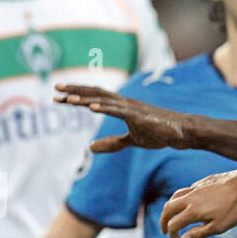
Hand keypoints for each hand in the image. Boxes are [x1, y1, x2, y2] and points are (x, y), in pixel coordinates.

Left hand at [55, 85, 188, 152]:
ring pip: (103, 100)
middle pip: (94, 93)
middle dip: (74, 91)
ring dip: (85, 98)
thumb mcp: (131, 141)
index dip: (76, 97)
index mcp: (121, 107)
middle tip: (55, 89)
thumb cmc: (159, 133)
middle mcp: (124, 103)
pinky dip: (104, 107)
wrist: (181, 133)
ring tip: (68, 98)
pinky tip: (91, 106)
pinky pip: (118, 110)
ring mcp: (131, 108)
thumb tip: (90, 148)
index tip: (58, 98)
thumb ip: (112, 143)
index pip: (94, 98)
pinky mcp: (139, 115)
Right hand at [160, 170, 236, 237]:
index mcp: (193, 211)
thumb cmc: (235, 208)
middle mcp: (190, 198)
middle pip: (168, 208)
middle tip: (164, 231)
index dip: (172, 235)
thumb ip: (199, 233)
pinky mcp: (203, 182)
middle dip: (163, 221)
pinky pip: (186, 190)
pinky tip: (188, 203)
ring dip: (169, 208)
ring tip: (171, 216)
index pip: (174, 224)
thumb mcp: (219, 227)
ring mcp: (196, 188)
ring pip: (175, 196)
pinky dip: (181, 199)